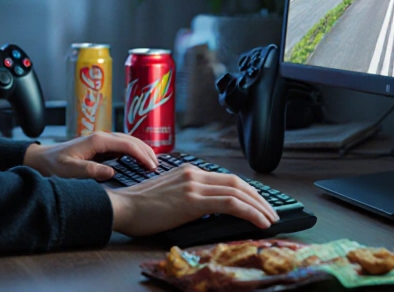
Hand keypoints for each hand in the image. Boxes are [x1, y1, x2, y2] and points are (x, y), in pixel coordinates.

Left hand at [23, 131, 158, 179]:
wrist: (41, 160)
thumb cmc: (53, 166)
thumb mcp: (69, 171)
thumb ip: (89, 171)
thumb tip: (112, 172)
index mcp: (96, 140)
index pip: (126, 144)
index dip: (141, 155)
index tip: (152, 168)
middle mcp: (101, 137)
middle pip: (131, 140)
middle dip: (147, 151)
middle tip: (158, 167)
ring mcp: (101, 141)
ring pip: (128, 141)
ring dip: (142, 150)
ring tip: (154, 163)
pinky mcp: (99, 147)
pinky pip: (122, 146)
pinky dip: (134, 151)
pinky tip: (139, 160)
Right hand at [103, 165, 278, 236]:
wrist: (121, 208)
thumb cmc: (138, 208)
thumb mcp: (168, 196)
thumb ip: (188, 197)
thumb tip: (208, 210)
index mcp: (188, 171)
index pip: (226, 179)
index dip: (247, 191)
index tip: (258, 203)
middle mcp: (193, 174)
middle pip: (237, 182)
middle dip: (258, 198)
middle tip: (271, 212)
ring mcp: (193, 185)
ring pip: (238, 192)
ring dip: (259, 206)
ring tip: (271, 219)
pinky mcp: (193, 200)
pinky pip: (231, 204)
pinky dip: (250, 212)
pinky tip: (260, 222)